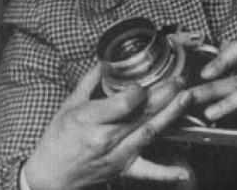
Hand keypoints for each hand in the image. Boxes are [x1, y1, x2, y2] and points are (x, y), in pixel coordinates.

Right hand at [24, 63, 192, 189]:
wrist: (51, 175)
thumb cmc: (59, 138)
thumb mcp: (70, 104)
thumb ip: (90, 80)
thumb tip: (105, 61)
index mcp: (90, 120)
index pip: (122, 105)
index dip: (138, 92)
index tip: (146, 80)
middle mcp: (106, 139)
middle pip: (141, 115)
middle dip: (164, 95)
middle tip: (179, 80)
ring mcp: (117, 155)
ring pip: (149, 133)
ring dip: (170, 115)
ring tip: (185, 98)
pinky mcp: (124, 168)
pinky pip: (149, 171)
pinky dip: (168, 172)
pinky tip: (186, 170)